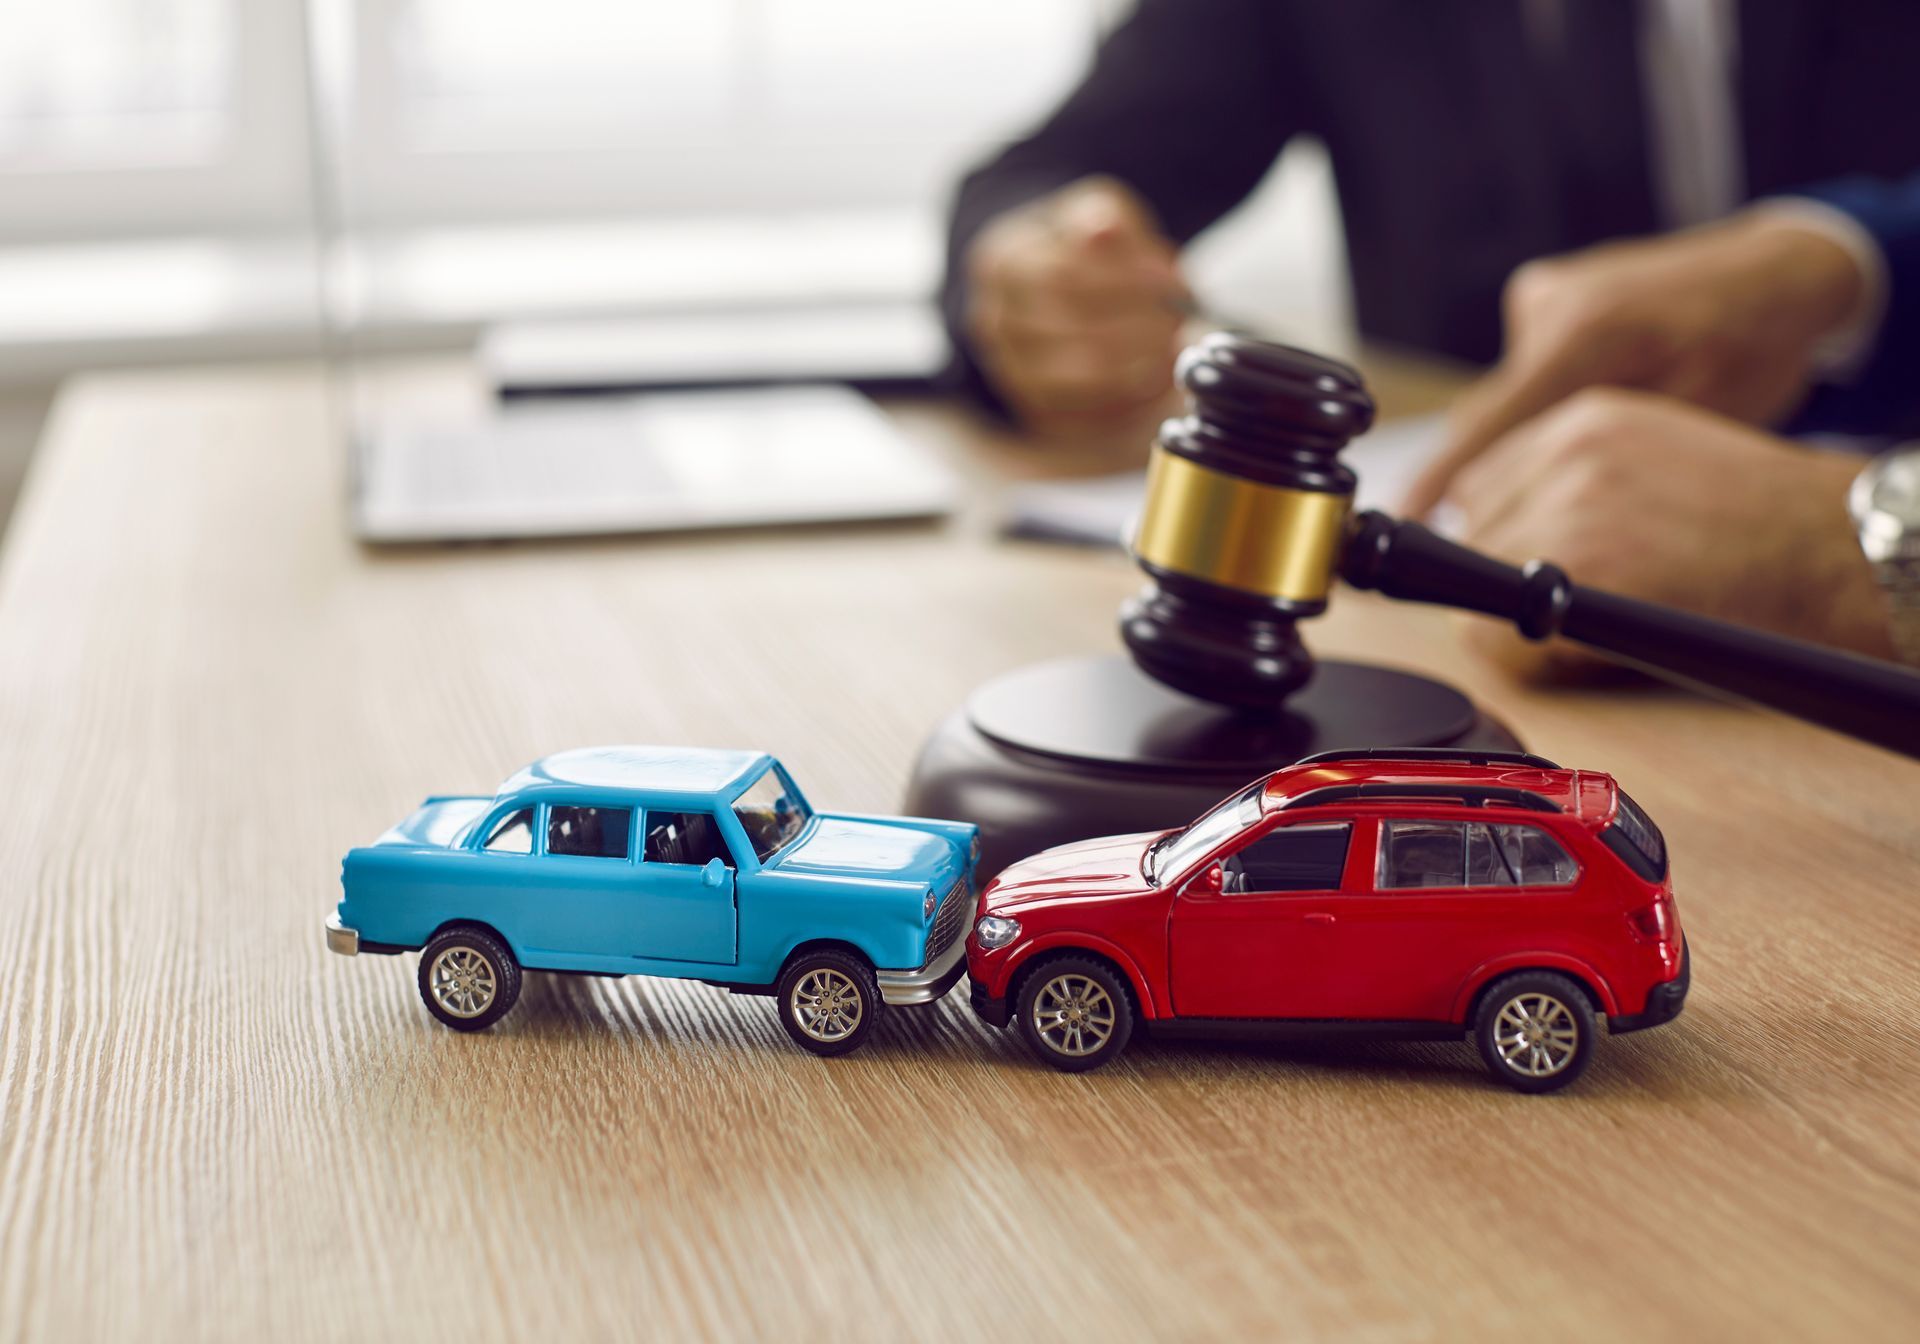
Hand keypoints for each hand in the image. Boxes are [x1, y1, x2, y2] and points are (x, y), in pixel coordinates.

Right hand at [965, 176, 1187, 432]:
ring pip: (1069, 380)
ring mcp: (1008, 367)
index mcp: (1002, 262)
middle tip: (1178, 323)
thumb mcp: (1093, 211)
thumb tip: (1104, 230)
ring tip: (1172, 352)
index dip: (1123, 279)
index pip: (1061, 274)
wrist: (1046, 283)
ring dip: (1130, 369)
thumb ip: (1104, 218)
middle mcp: (993, 320)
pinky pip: (1077, 415)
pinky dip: (1121, 404)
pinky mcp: (1032, 406)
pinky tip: (1154, 383)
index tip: (1173, 279)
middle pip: (1065, 330)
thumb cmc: (1078, 245)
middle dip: (1132, 328)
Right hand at [1403, 209, 1869, 516]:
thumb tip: (1527, 512)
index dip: (1438, 483)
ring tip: (1575, 463)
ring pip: (1505, 398)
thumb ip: (1598, 460)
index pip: (1486, 429)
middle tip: (1498, 528)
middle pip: (1486, 419)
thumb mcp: (1686, 421)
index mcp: (1584, 337)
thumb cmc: (1750, 351)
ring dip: (1525, 438)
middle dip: (1488, 476)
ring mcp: (1539, 297)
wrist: (1773, 272)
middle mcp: (1546, 309)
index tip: (1403, 522)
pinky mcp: (1541, 294)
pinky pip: (1523, 370)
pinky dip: (1544, 401)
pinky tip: (1595, 402)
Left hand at [1446, 389, 1892, 678]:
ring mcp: (1567, 508)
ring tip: (1588, 622)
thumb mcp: (1655, 458)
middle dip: (1501, 575)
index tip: (1520, 567)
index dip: (1499, 535)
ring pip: (1472, 585)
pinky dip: (1523, 656)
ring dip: (1515, 618)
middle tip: (1570, 602)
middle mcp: (1564, 453)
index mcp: (1581, 419)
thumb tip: (1491, 528)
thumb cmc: (1758, 521)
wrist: (1828, 550)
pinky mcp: (1577, 568)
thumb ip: (1574, 479)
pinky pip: (1492, 631)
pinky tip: (1582, 647)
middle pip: (1469, 532)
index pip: (1478, 483)